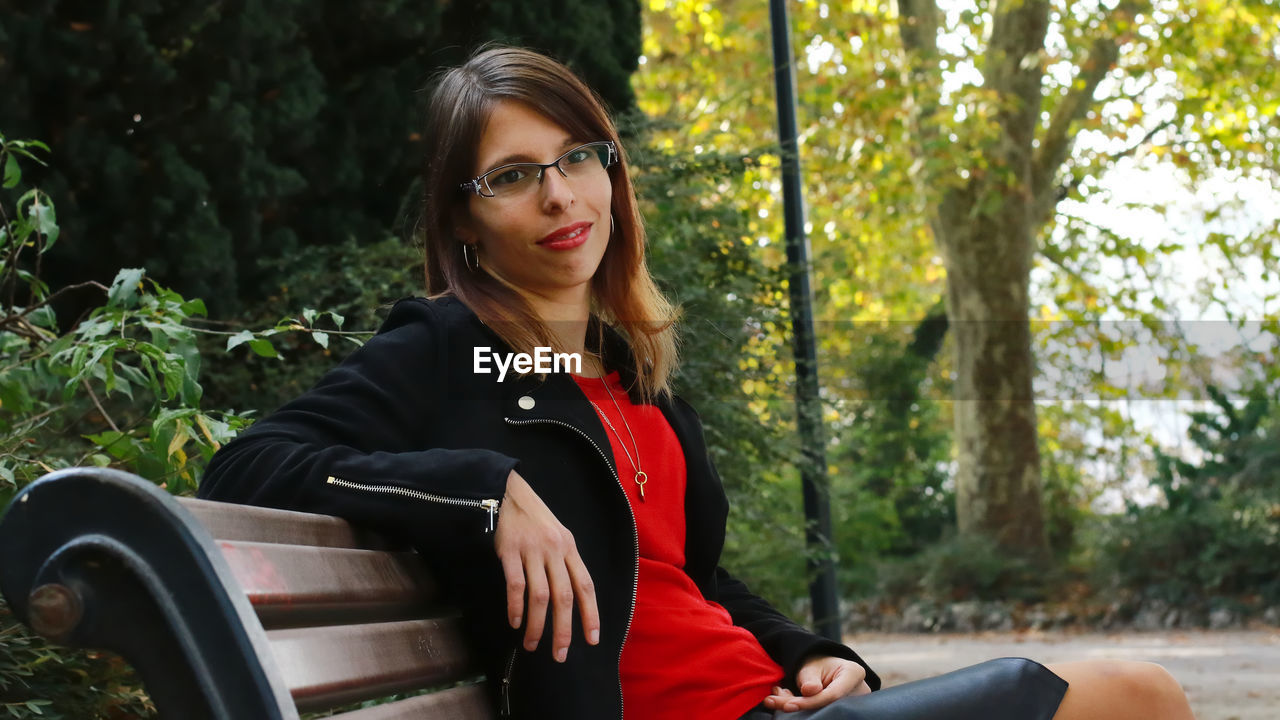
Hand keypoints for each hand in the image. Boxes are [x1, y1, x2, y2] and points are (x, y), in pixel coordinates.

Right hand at [494, 470, 599, 661]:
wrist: (509, 492)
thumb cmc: (534, 519)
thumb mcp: (558, 536)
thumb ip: (564, 563)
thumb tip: (569, 599)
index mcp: (570, 548)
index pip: (586, 585)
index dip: (591, 614)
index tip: (592, 639)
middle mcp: (555, 550)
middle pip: (565, 596)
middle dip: (564, 629)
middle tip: (560, 654)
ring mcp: (533, 550)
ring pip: (541, 595)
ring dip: (538, 624)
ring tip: (532, 645)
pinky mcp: (510, 550)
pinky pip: (516, 585)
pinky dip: (516, 607)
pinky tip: (515, 622)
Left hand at [763, 655, 871, 712]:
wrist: (822, 669)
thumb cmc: (817, 665)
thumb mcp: (811, 666)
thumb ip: (810, 679)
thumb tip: (809, 691)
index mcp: (853, 674)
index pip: (832, 694)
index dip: (810, 702)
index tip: (788, 705)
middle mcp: (857, 691)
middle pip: (827, 705)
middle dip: (799, 706)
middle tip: (772, 701)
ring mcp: (850, 703)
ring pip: (822, 712)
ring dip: (796, 707)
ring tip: (774, 699)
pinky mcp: (840, 711)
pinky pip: (820, 714)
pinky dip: (800, 710)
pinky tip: (783, 702)